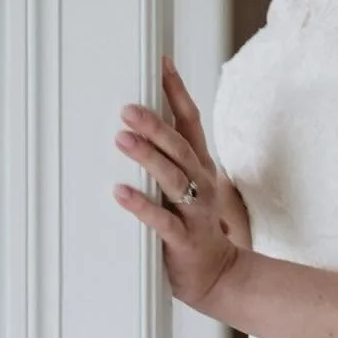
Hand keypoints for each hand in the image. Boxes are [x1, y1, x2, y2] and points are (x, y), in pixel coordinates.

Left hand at [112, 57, 241, 309]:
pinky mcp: (183, 239)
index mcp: (200, 166)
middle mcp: (202, 183)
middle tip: (127, 108)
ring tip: (122, 140)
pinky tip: (120, 193)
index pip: (191, 121)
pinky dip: (140, 205)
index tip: (161, 63)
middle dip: (155, 125)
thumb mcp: (187, 186)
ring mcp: (195, 211)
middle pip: (180, 147)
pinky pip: (161, 220)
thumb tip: (133, 124)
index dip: (177, 91)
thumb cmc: (194, 225)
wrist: (218, 275)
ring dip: (147, 157)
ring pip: (172, 179)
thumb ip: (167, 159)